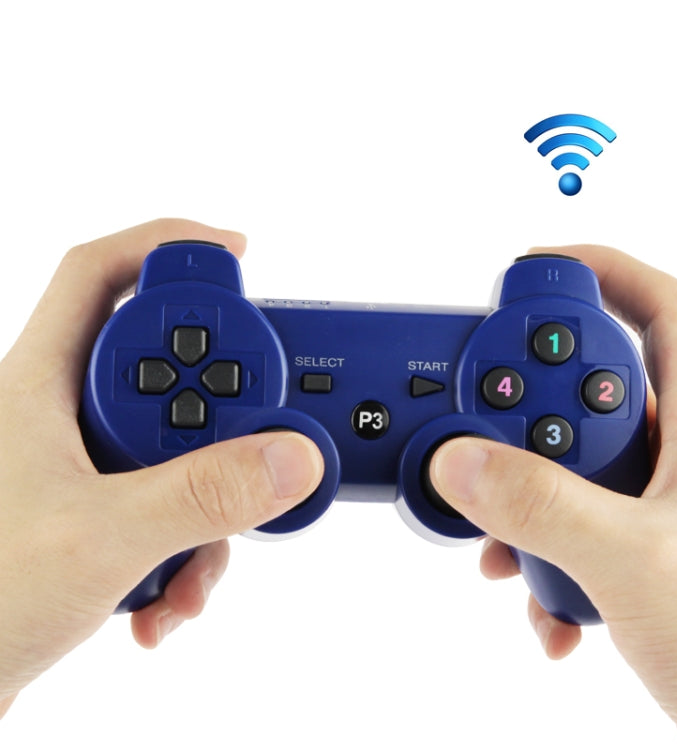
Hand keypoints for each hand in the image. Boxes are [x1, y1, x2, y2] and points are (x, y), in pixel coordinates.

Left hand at [0, 220, 323, 715]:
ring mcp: (86, 472)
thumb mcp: (101, 537)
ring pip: (180, 453)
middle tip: (249, 442)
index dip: (168, 247)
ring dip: (209, 513)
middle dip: (218, 417)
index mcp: (41, 387)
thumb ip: (202, 494)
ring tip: (191, 570)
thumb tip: (287, 459)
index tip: (238, 253)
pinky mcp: (102, 519)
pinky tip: (164, 602)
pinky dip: (187, 556)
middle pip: (166, 370)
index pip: (101, 276)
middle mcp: (65, 420)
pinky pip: (172, 512)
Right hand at [430, 245, 676, 749]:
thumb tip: (464, 461)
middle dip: (532, 405)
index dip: (604, 271)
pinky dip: (542, 560)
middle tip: (488, 424)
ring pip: (571, 465)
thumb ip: (541, 505)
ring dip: (525, 499)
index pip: (663, 310)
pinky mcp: (636, 554)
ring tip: (506, 543)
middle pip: (593, 386)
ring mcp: (656, 508)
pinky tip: (544, 607)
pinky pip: (571, 529)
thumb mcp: (634, 564)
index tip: (536, 269)